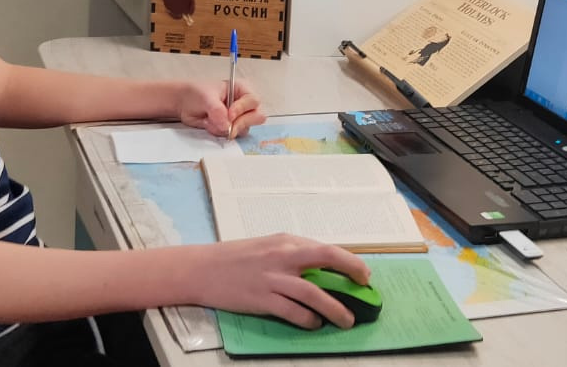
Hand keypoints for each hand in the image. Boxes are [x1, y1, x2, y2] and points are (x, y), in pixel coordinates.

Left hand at [176, 78, 265, 137]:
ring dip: (227, 129)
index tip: (229, 114)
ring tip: (210, 121)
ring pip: (244, 129)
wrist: (183, 103)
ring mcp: (238, 118)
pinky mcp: (230, 129)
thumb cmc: (196, 93)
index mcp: (241, 90)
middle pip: (256, 117)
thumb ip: (217, 110)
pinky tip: (209, 125)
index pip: (253, 101)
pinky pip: (232, 136)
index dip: (242, 109)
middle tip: (226, 126)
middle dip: (240, 123)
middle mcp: (244, 104)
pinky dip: (220, 133)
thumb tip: (226, 126)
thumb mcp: (206, 97)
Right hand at [187, 234, 369, 329]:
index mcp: (285, 241)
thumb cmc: (234, 258)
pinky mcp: (261, 300)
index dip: (349, 261)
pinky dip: (308, 319)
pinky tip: (315, 324)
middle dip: (351, 271)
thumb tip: (321, 269)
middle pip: (326, 258)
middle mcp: (282, 256)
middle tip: (365, 287)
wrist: (201, 269)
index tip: (363, 273)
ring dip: (334, 308)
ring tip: (346, 320)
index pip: (325, 248)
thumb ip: (292, 255)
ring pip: (313, 292)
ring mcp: (272, 278)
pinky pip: (292, 312)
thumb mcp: (266, 247)